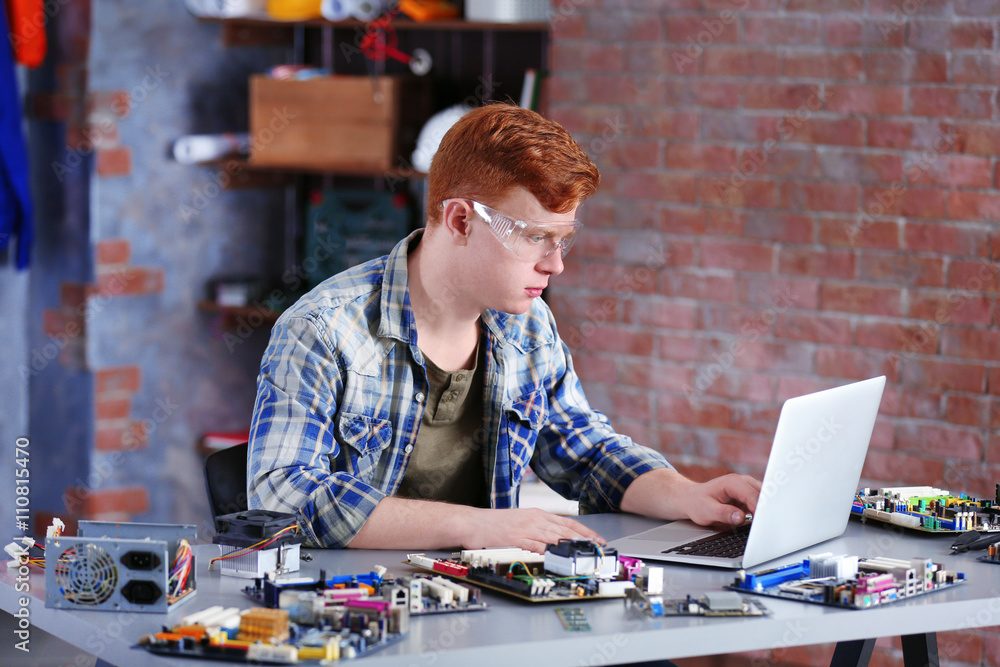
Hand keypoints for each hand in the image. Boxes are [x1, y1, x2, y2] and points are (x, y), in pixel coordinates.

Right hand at [462, 507, 604, 553]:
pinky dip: (549, 550)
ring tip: (586, 552)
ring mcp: (525, 528)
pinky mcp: (515, 538)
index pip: (567, 522)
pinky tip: (559, 555)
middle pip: (565, 530)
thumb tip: (555, 539)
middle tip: (598, 547)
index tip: (597, 539)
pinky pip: (536, 545)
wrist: (472, 522)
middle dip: (584, 539)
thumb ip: (538, 529)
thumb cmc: (494, 524)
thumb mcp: (520, 521)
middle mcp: (534, 519)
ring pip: (554, 536)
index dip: (584, 531)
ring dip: (572, 545)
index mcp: (536, 514)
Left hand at [620, 468, 760, 526]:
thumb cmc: (697, 503)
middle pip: (764, 495)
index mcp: (733, 482)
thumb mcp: (707, 511)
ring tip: (770, 526)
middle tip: (773, 526)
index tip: (766, 523)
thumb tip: (740, 517)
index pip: (753, 495)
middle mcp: (743, 482)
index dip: (761, 509)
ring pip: (765, 499)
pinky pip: (761, 503)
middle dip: (769, 509)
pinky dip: (764, 512)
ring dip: (768, 511)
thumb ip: (724, 514)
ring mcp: (747, 488)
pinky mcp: (749, 496)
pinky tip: (765, 523)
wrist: (691, 499)